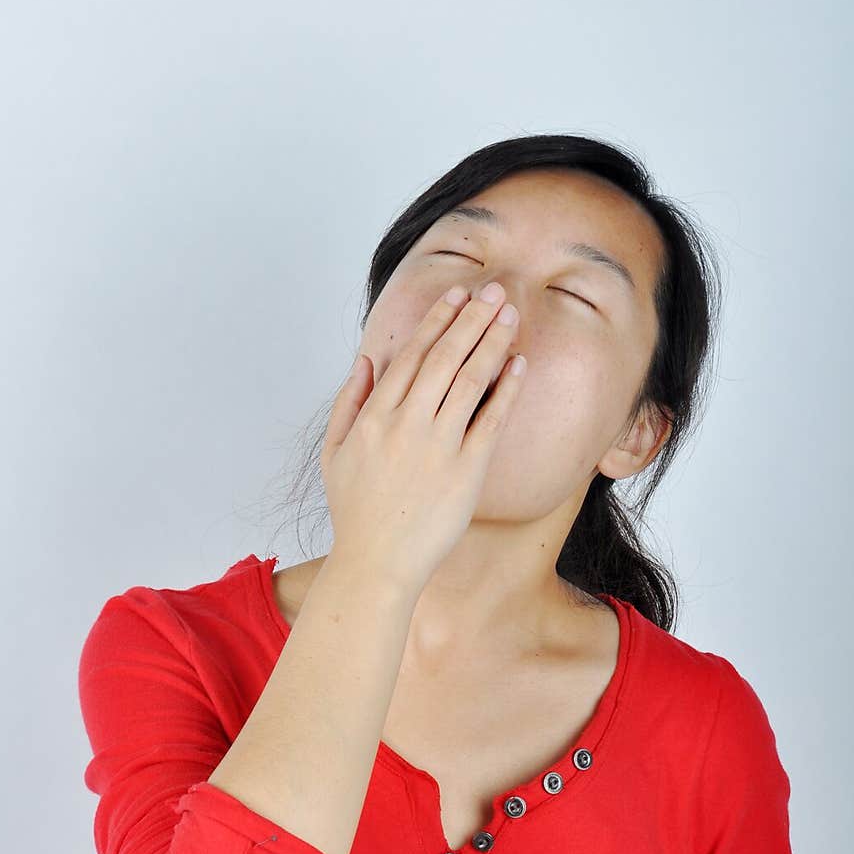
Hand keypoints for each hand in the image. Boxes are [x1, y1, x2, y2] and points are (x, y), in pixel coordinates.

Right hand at [320, 283, 526, 593]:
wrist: (376, 563)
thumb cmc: (355, 512)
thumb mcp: (334, 453)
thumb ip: (349, 402)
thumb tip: (367, 360)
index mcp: (374, 415)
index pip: (411, 354)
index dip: (437, 320)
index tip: (457, 295)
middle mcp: (407, 423)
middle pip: (445, 356)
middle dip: (472, 317)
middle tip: (495, 290)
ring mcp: (438, 445)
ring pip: (470, 378)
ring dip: (492, 341)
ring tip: (510, 314)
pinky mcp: (467, 470)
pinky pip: (491, 419)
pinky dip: (506, 388)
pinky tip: (519, 363)